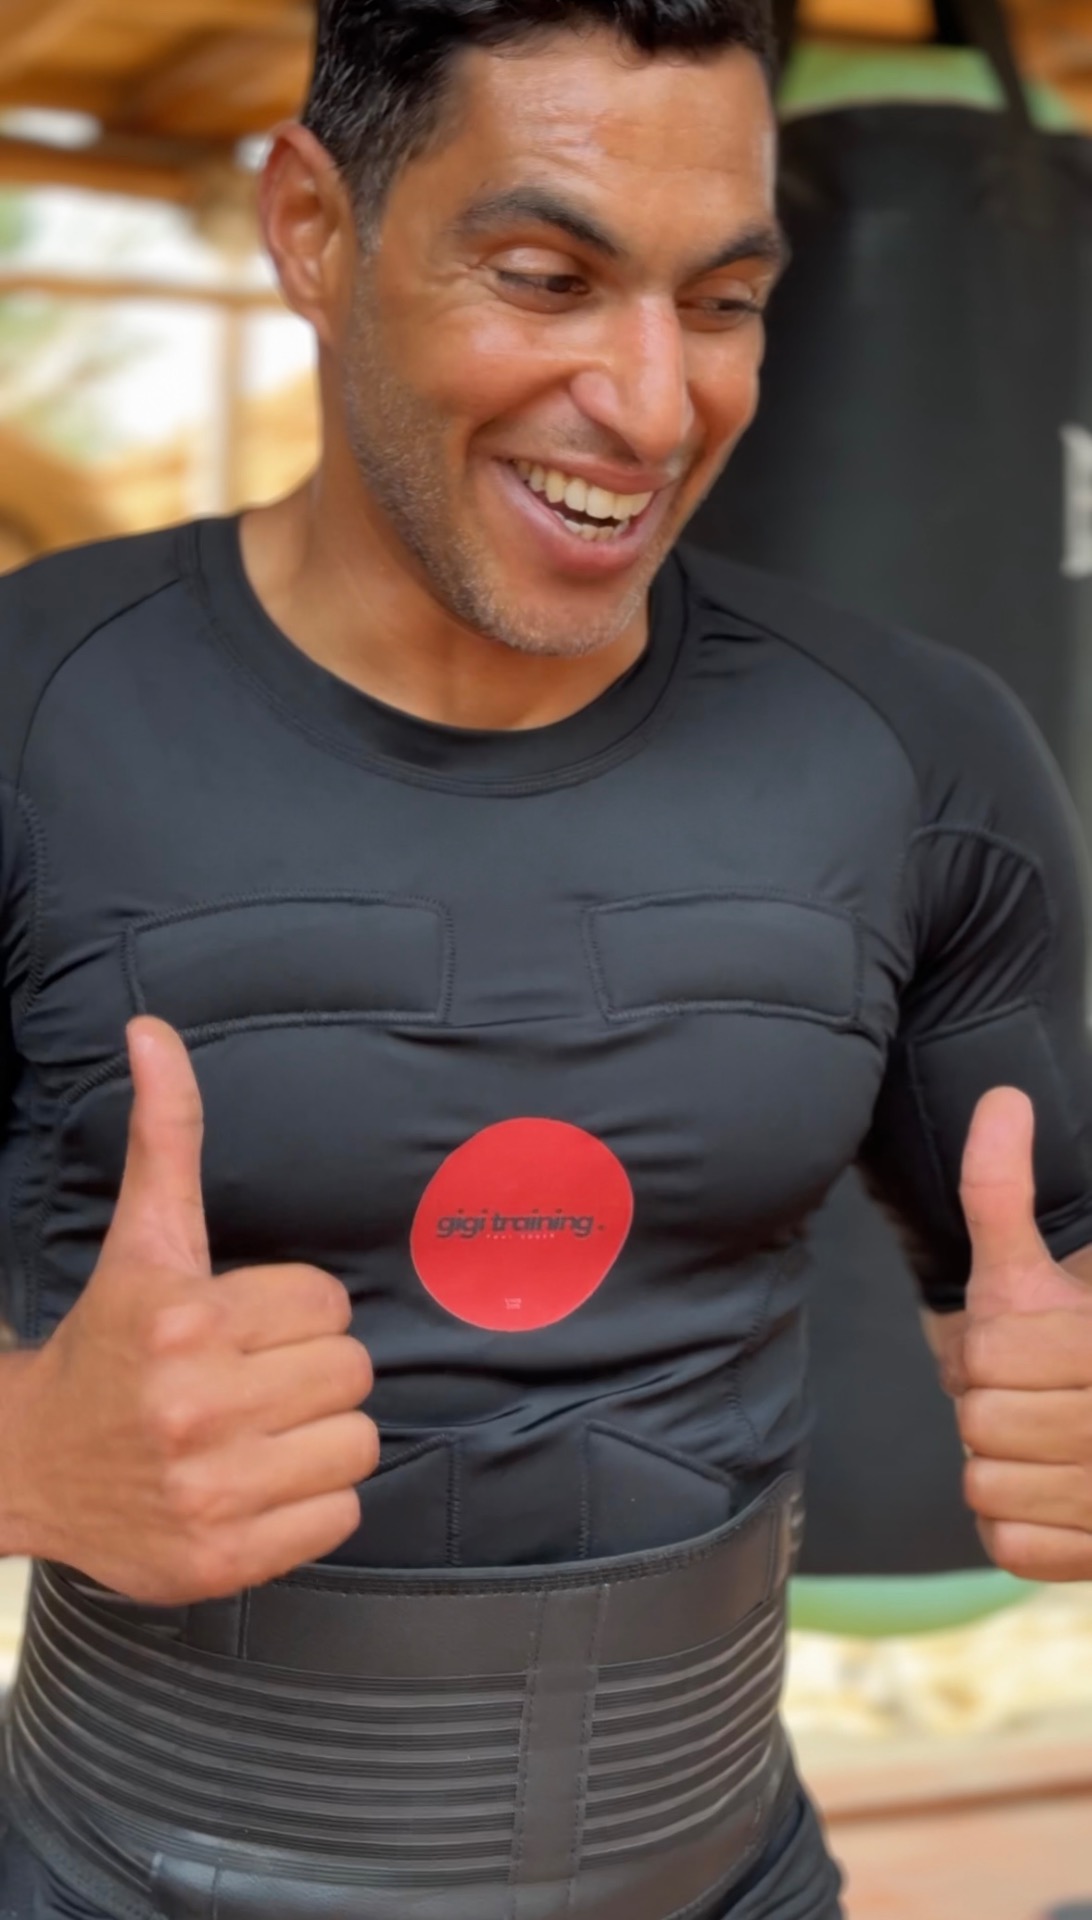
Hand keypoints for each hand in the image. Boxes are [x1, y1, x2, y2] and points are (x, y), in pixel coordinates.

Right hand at [10, 1018, 377, 1603]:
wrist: (29, 1466)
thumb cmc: (108, 1343)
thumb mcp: (143, 1237)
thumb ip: (164, 1133)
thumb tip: (153, 1028)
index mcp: (184, 1319)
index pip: (329, 1304)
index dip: (294, 1313)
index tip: (244, 1326)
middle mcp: (195, 1408)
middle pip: (350, 1371)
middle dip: (309, 1371)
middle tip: (251, 1380)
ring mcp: (210, 1493)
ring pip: (356, 1442)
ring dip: (319, 1437)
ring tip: (258, 1433)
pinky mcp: (224, 1562)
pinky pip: (341, 1514)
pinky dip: (311, 1503)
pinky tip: (256, 1484)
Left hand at [955, 1086, 1091, 1580]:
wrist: (1091, 1418)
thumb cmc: (1068, 1334)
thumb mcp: (1027, 1261)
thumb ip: (1000, 1187)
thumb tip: (1003, 1098)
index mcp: (1086, 1339)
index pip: (986, 1352)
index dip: (986, 1348)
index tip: (1033, 1343)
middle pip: (981, 1417)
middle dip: (990, 1401)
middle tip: (1032, 1395)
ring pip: (988, 1482)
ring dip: (998, 1463)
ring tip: (1041, 1443)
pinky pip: (1007, 1543)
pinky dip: (1016, 1525)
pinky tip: (1050, 1494)